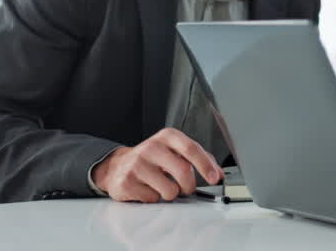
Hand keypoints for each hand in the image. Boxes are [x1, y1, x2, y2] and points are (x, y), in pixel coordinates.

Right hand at [92, 128, 221, 201]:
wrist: (118, 166)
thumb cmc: (154, 159)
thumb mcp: (175, 151)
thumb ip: (199, 159)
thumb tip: (218, 173)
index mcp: (167, 136)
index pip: (191, 149)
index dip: (205, 165)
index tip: (214, 178)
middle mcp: (151, 147)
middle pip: (183, 171)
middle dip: (190, 185)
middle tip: (187, 188)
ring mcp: (137, 164)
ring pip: (169, 190)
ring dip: (171, 194)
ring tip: (162, 186)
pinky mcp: (126, 182)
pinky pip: (152, 199)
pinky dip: (154, 198)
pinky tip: (147, 189)